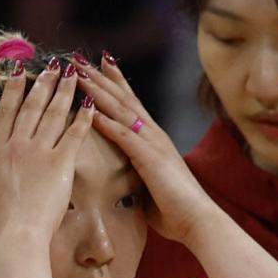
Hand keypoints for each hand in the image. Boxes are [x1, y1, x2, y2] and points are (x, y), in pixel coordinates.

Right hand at [0, 61, 85, 251]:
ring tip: (71, 74)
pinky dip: (84, 116)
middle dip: (42, 83)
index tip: (17, 72)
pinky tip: (90, 103)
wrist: (17, 237)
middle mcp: (16, 146)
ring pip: (53, 113)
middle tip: (51, 65)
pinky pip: (74, 134)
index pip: (5, 113)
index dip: (12, 90)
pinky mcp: (60, 163)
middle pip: (31, 107)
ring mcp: (38, 152)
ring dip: (63, 91)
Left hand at [80, 56, 205, 240]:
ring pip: (121, 109)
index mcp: (154, 139)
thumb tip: (123, 177)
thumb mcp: (150, 184)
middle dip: (100, 76)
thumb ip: (137, 173)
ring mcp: (153, 143)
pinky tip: (89, 110)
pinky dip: (105, 121)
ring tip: (79, 73)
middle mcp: (154, 134)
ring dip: (98, 90)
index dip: (115, 81)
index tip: (100, 63)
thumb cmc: (175, 209)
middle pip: (123, 98)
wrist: (197, 220)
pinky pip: (123, 135)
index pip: (131, 103)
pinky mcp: (150, 158)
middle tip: (79, 57)